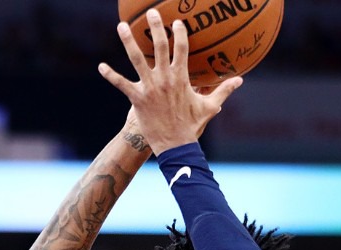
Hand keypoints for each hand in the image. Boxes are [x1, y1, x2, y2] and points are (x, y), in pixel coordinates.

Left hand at [98, 10, 241, 155]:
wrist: (175, 145)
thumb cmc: (192, 126)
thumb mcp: (210, 106)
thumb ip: (223, 90)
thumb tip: (240, 80)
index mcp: (181, 77)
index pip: (182, 48)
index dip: (179, 33)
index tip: (177, 22)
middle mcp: (165, 78)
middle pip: (160, 46)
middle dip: (156, 27)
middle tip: (151, 13)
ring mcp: (150, 87)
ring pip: (137, 59)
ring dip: (128, 41)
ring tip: (121, 26)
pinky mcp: (137, 99)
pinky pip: (121, 84)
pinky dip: (110, 75)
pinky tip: (101, 66)